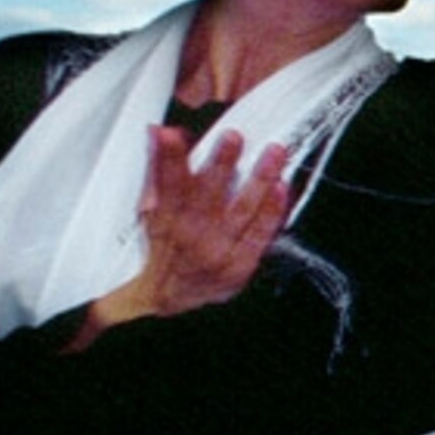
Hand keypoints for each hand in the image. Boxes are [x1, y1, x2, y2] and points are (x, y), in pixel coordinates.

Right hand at [76, 125, 292, 344]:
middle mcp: (193, 235)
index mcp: (166, 220)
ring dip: (259, 179)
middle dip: (221, 163)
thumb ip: (159, 172)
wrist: (166, 302)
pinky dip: (272, 211)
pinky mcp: (241, 264)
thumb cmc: (164, 251)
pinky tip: (282, 189)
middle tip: (233, 137)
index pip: (168, 184)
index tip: (170, 134)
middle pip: (208, 194)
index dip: (169, 159)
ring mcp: (219, 250)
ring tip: (273, 153)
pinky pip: (260, 234)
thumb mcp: (151, 213)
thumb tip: (162, 133)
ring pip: (241, 209)